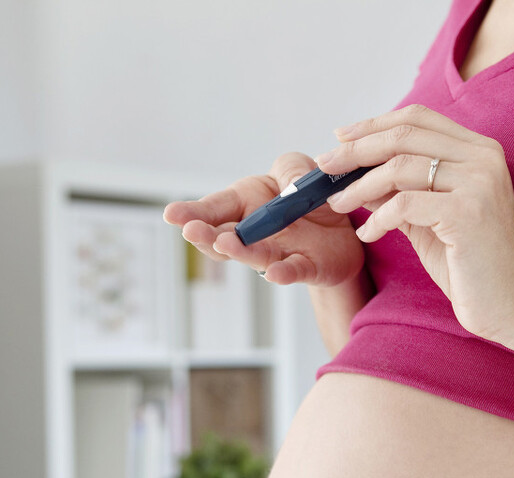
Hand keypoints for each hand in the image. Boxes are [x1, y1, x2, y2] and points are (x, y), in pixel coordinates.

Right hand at [162, 152, 363, 285]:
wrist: (342, 228)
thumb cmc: (308, 197)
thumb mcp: (299, 169)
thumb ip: (292, 168)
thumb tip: (291, 182)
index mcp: (245, 203)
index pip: (214, 208)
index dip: (192, 213)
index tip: (171, 214)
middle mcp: (254, 233)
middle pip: (224, 238)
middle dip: (205, 235)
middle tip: (190, 230)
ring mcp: (278, 253)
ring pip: (255, 256)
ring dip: (239, 252)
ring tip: (224, 244)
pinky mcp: (306, 268)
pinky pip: (294, 271)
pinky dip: (283, 273)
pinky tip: (274, 273)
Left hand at [318, 104, 513, 339]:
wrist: (512, 303)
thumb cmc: (470, 264)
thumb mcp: (428, 218)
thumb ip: (399, 190)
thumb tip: (353, 172)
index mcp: (479, 150)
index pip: (417, 118)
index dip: (374, 124)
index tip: (341, 138)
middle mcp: (483, 157)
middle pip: (403, 135)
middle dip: (355, 150)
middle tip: (324, 167)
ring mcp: (479, 182)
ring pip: (399, 167)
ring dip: (359, 186)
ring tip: (338, 205)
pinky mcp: (468, 212)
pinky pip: (404, 204)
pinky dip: (377, 219)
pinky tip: (368, 235)